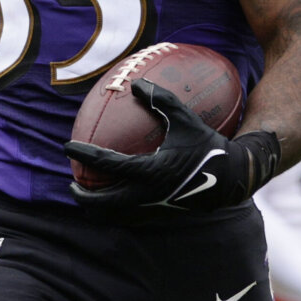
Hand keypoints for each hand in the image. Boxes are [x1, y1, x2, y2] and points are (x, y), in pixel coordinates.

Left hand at [67, 81, 273, 212]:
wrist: (231, 179)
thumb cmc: (208, 146)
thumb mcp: (186, 120)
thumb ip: (162, 101)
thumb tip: (138, 83)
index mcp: (150, 171)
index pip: (107, 163)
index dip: (84, 154)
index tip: (68, 146)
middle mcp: (148, 194)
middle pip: (103, 202)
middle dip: (83, 195)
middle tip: (72, 183)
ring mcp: (153, 208)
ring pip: (114, 215)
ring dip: (97, 207)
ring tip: (88, 195)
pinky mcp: (160, 215)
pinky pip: (129, 217)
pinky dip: (115, 211)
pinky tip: (113, 199)